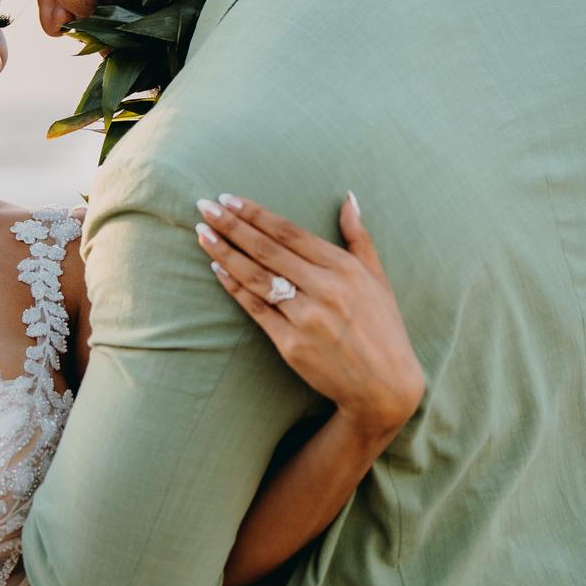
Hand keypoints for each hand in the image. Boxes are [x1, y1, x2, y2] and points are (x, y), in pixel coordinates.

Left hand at [194, 192, 424, 442]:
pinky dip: (235, 287)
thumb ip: (359, 238)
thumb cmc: (383, 328)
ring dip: (224, 253)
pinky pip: (256, 309)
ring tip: (202, 234)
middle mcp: (325, 289)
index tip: (229, 199)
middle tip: (204, 207)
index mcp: (344, 268)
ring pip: (256, 277)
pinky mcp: (291, 344)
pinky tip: (217, 269)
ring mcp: (306, 318)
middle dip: (232, 226)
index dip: (256, 214)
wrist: (383, 387)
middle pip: (267, 250)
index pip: (289, 232)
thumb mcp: (378, 279)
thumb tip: (348, 198)